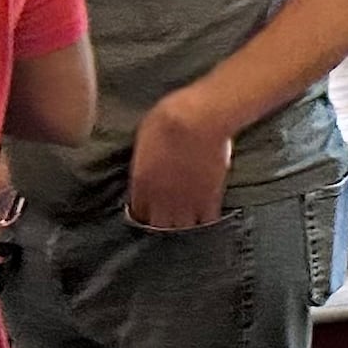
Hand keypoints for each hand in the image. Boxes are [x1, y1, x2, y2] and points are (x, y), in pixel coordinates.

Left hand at [125, 91, 233, 230]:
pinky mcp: (210, 198)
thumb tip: (149, 166)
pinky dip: (206, 222)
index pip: (138, 212)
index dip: (144, 213)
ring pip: (181, 229)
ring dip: (183, 225)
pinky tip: (206, 218)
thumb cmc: (168, 118)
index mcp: (141, 183)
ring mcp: (186, 201)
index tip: (149, 210)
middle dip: (161, 224)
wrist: (198, 119)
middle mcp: (161, 199)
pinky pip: (206, 221)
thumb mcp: (145, 138)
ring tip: (187, 221)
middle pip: (158, 226)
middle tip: (168, 218)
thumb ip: (145, 160)